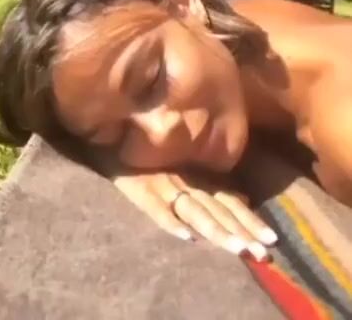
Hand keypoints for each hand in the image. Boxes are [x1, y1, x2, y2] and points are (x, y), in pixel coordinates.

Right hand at [113, 169, 276, 260]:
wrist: (118, 135)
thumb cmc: (155, 153)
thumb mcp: (186, 165)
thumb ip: (213, 183)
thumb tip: (245, 197)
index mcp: (199, 176)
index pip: (229, 202)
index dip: (250, 220)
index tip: (272, 240)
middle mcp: (187, 181)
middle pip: (218, 210)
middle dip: (241, 232)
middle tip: (263, 255)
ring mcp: (165, 186)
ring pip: (194, 211)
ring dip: (216, 230)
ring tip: (237, 249)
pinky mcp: (141, 191)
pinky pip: (157, 209)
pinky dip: (171, 222)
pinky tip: (186, 237)